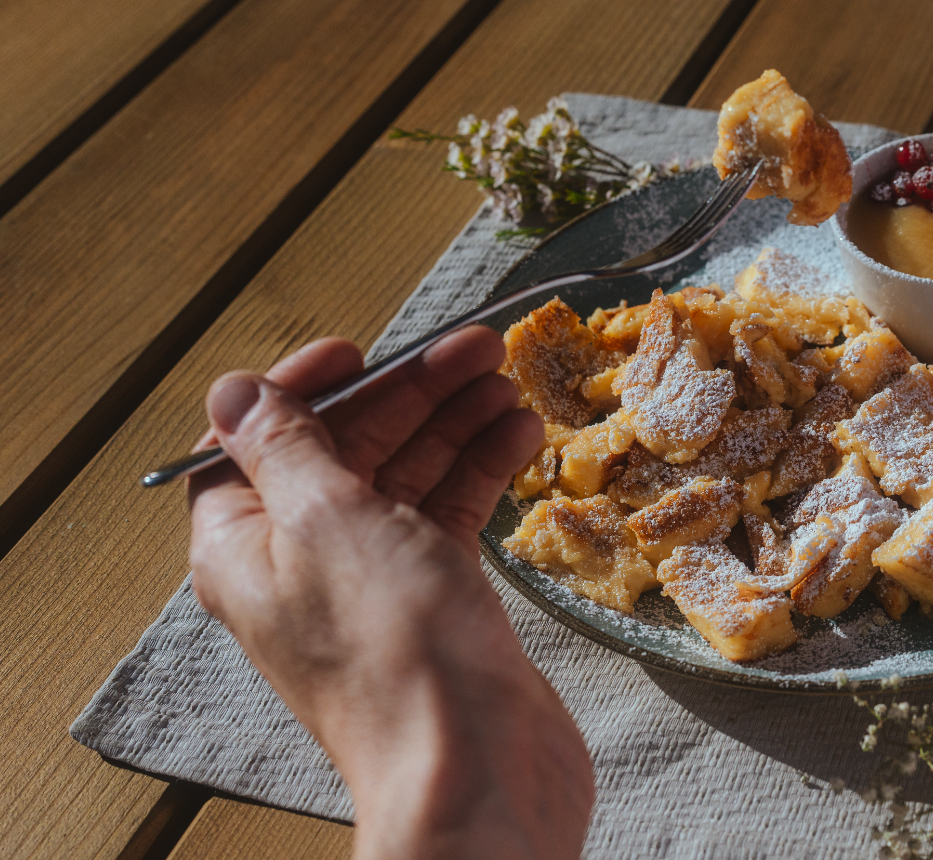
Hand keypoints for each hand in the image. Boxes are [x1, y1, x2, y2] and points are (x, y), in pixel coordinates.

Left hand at [188, 331, 590, 859]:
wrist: (473, 764)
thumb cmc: (391, 648)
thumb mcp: (326, 520)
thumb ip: (285, 447)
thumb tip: (233, 391)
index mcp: (246, 546)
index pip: (254, 442)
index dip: (303, 388)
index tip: (361, 349)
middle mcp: (303, 562)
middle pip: (347, 449)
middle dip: (408, 393)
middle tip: (474, 347)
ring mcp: (375, 583)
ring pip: (408, 477)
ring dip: (455, 423)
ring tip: (507, 380)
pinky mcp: (438, 601)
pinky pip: (450, 516)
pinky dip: (482, 470)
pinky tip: (519, 434)